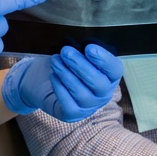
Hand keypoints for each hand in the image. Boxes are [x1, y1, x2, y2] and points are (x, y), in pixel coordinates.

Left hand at [1, 44, 123, 121]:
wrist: (42, 81)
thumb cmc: (65, 64)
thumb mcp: (76, 54)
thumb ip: (82, 49)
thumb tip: (80, 41)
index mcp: (109, 76)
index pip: (114, 70)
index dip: (104, 60)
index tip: (89, 48)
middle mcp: (103, 94)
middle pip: (98, 83)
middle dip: (81, 65)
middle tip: (66, 51)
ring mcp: (89, 106)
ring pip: (82, 93)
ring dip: (67, 74)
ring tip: (55, 60)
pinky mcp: (73, 114)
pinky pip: (68, 103)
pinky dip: (60, 88)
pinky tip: (53, 76)